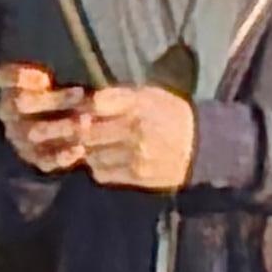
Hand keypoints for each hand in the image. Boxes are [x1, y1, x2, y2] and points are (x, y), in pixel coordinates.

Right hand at [0, 61, 92, 175]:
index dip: (21, 77)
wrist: (76, 120)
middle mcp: (7, 110)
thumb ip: (61, 71)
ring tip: (86, 122)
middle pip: (20, 103)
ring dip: (60, 127)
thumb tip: (65, 80)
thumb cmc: (67, 88)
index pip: (5, 77)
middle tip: (80, 94)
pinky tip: (79, 150)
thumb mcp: (64, 72)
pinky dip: (61, 156)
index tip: (44, 78)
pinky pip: (43, 159)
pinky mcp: (33, 157)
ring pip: (32, 132)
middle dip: (52, 100)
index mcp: (10, 83)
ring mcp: (17, 135)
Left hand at [75, 84, 198, 190]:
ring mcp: (135, 156)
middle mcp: (134, 131)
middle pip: (87, 132)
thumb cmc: (171, 114)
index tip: (78, 109)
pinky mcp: (137, 176)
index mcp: (137, 106)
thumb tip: (85, 101)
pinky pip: (103, 173)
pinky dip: (97, 166)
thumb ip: (118, 96)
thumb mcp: (149, 95)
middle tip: (70, 130)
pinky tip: (103, 159)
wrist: (201, 145)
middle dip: (74, 131)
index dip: (81, 107)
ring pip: (92, 154)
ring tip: (90, 144)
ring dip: (85, 150)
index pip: (96, 104)